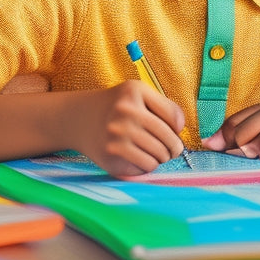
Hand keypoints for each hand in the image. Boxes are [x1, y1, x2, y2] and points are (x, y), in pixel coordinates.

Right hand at [69, 81, 186, 176]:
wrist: (78, 119)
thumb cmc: (117, 107)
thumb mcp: (138, 93)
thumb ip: (164, 106)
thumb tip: (181, 128)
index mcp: (134, 92)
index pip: (174, 118)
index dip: (178, 129)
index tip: (175, 132)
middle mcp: (125, 112)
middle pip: (168, 140)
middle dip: (174, 148)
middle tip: (171, 150)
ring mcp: (117, 136)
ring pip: (158, 157)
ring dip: (161, 158)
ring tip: (155, 153)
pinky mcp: (111, 156)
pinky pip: (144, 167)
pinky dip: (147, 165)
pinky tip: (139, 157)